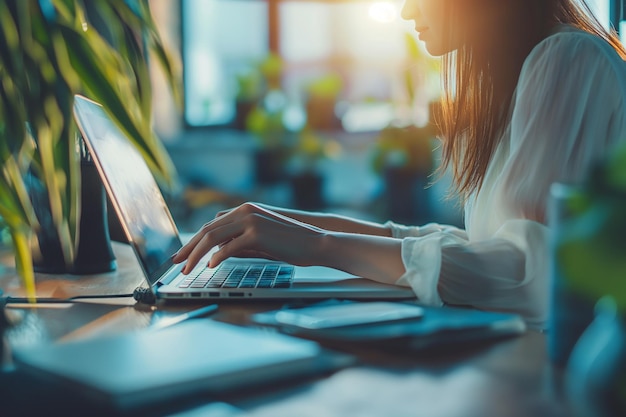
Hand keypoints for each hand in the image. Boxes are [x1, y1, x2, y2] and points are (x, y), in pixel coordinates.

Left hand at [172, 203, 327, 273]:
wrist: (316, 242)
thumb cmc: (291, 244)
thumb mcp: (261, 241)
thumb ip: (239, 242)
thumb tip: (217, 252)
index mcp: (245, 209)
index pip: (211, 224)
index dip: (195, 240)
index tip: (184, 254)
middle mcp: (245, 211)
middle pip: (207, 230)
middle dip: (189, 248)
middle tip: (177, 262)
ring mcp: (250, 220)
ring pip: (213, 237)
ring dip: (197, 254)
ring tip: (188, 269)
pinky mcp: (257, 233)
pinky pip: (230, 247)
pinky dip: (217, 257)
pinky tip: (210, 267)